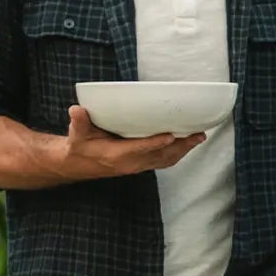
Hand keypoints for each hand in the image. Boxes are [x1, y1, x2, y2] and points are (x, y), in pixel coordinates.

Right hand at [61, 105, 204, 178]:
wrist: (80, 164)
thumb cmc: (81, 146)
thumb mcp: (77, 134)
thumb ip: (79, 122)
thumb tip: (76, 110)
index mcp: (116, 155)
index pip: (139, 149)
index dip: (154, 144)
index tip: (170, 136)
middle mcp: (131, 163)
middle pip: (161, 156)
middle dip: (180, 146)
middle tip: (197, 134)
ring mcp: (139, 166)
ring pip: (166, 160)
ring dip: (184, 149)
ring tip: (199, 137)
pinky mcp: (143, 165)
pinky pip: (165, 161)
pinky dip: (179, 153)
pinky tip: (189, 143)